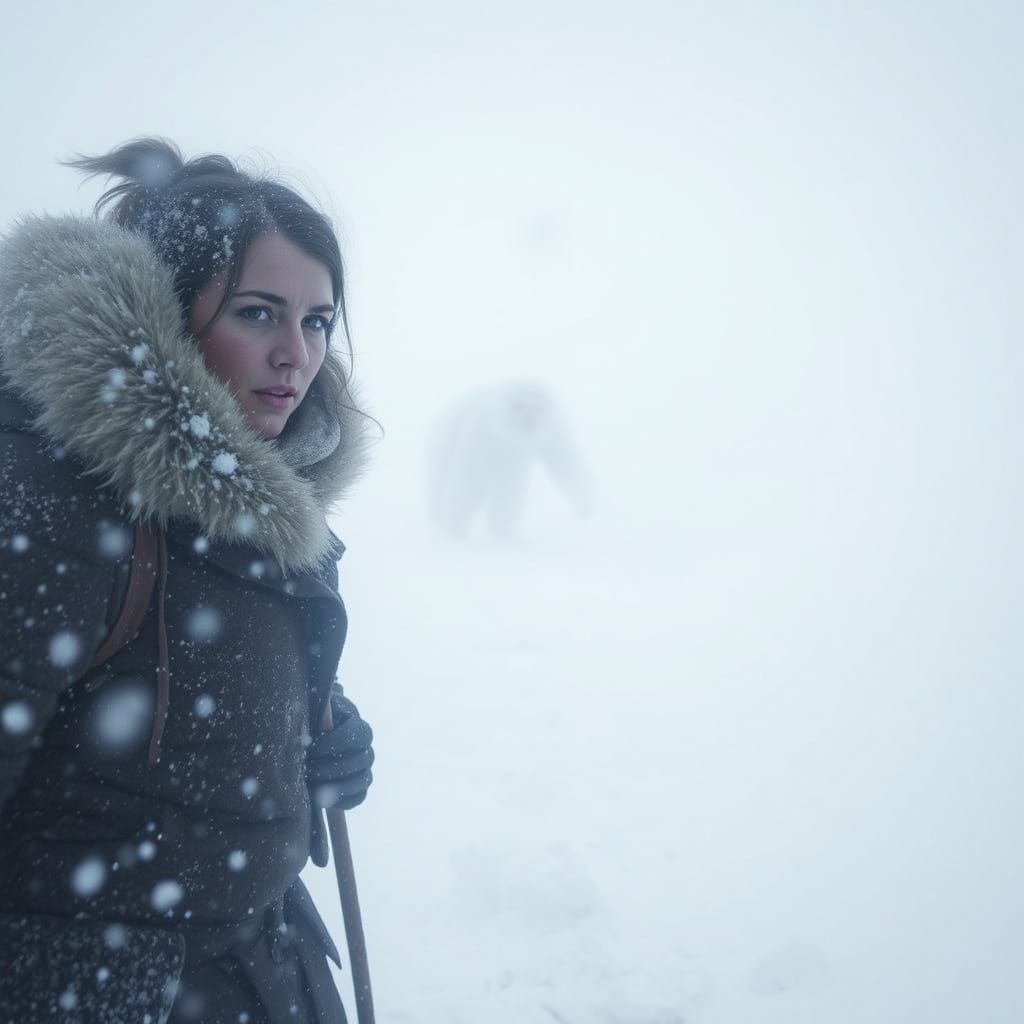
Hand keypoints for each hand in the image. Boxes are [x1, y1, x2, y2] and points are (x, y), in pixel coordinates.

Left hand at [306, 696, 373, 811]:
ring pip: (362, 781)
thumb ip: (318, 714)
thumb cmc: (316, 720)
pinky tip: (325, 799)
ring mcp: (365, 769)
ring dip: (338, 786)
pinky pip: (358, 797)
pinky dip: (343, 801)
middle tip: (309, 770)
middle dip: (332, 767)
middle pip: (360, 761)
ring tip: (314, 787)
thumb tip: (309, 722)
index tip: (313, 748)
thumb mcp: (317, 711)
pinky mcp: (359, 787)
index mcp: (359, 727)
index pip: (356, 735)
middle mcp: (367, 749)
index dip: (335, 743)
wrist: (317, 734)